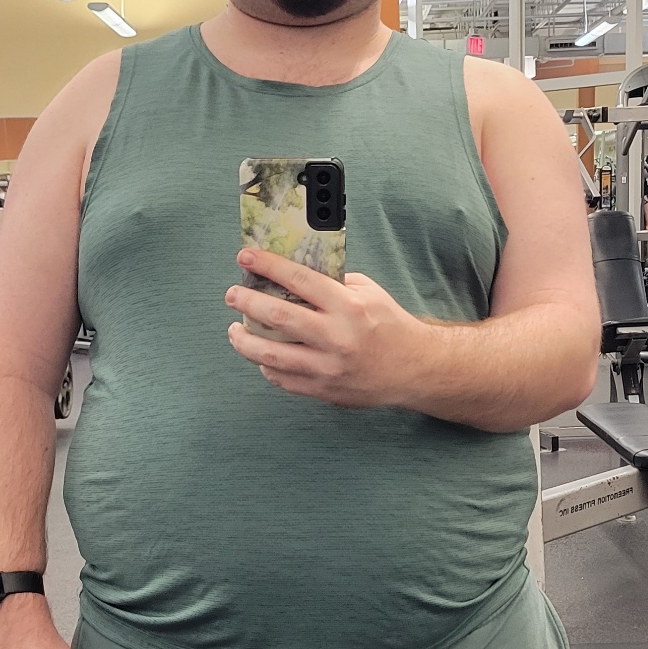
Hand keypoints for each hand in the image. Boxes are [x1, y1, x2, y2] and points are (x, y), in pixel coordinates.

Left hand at [225, 248, 431, 409]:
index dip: (267, 266)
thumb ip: (334, 284)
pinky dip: (266, 365)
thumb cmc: (390, 326)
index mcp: (348, 307)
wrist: (414, 369)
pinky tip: (261, 355)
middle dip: (247, 302)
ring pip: (271, 355)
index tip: (246, 257)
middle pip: (277, 317)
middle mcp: (336, 337)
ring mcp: (327, 367)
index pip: (298, 280)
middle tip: (232, 295)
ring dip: (244, 341)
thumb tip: (294, 275)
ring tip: (234, 330)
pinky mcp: (323, 390)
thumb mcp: (369, 293)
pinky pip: (282, 379)